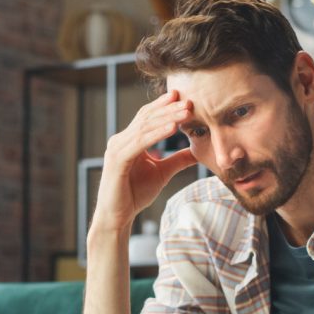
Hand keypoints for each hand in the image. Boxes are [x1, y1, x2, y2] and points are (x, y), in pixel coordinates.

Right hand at [91, 91, 196, 233]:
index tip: (183, 97)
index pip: (147, 117)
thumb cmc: (135, 195)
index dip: (164, 106)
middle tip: (189, 100)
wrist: (118, 216)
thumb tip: (196, 151)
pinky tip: (173, 128)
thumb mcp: (162, 172)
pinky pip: (140, 143)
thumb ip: (177, 159)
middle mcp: (120, 140)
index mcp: (128, 140)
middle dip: (169, 108)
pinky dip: (157, 134)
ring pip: (145, 128)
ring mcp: (117, 148)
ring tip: (186, 112)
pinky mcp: (118, 160)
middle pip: (147, 118)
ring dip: (167, 118)